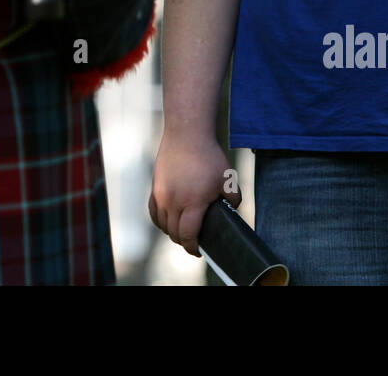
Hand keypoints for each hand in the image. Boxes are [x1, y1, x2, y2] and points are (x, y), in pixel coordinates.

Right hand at [148, 132, 239, 257]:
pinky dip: (161, 220)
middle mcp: (173, 202)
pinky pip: (154, 212)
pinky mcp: (155, 187)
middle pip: (174, 233)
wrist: (186, 135)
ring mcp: (161, 195)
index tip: (199, 251)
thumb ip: (233, 200)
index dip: (192, 248)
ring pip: (163, 224)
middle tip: (193, 241)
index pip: (188, 236)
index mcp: (192, 203)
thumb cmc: (209, 157)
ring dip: (172, 231)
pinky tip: (168, 220)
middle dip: (184, 241)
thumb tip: (233, 211)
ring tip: (182, 230)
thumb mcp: (227, 179)